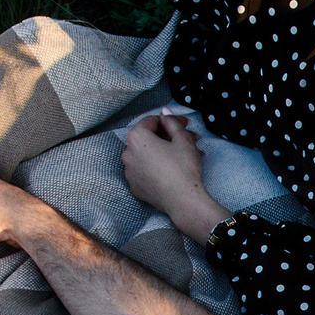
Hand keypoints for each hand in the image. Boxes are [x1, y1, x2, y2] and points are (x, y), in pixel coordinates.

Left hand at [121, 114, 229, 241]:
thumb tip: (165, 113)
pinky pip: (144, 171)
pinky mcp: (135, 186)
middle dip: (168, 137)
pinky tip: (171, 170)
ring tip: (183, 156)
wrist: (183, 201)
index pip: (151, 121)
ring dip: (163, 152)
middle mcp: (127, 153)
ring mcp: (129, 172)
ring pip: (146, 155)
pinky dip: (155, 167)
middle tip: (187, 139)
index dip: (170, 120)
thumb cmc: (183, 168)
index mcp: (137, 137)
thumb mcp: (183, 139)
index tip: (184, 124)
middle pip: (148, 138)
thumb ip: (172, 122)